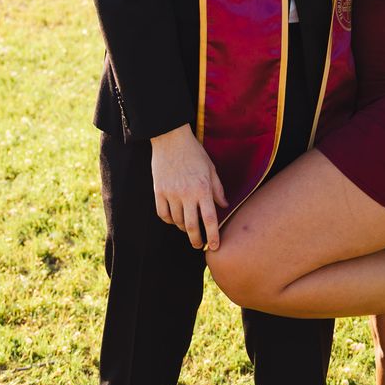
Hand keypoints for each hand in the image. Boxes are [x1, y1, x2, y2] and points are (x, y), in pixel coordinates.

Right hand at [150, 124, 226, 250]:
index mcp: (202, 188)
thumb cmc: (194, 152)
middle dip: (196, 240)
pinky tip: (174, 219)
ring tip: (188, 228)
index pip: (209, 219)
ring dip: (183, 228)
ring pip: (177, 221)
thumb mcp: (211, 168)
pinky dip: (169, 220)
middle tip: (200, 246)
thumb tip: (225, 206)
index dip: (213, 236)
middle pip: (191, 226)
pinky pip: (163, 213)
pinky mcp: (159, 191)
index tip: (215, 246)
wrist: (170, 138)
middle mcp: (186, 194)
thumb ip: (218, 189)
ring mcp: (171, 193)